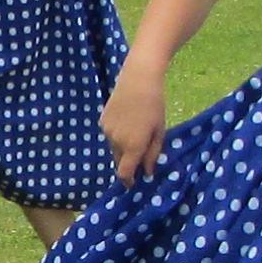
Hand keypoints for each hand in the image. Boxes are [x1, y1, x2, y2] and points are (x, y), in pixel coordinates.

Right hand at [103, 65, 169, 183]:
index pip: (125, 173)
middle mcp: (117, 142)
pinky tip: (127, 122)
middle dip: (128, 163)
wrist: (138, 79)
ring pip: (113, 149)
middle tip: (140, 156)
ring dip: (122, 148)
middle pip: (119, 162)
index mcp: (133, 146)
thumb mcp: (159, 131)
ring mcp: (107, 131)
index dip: (128, 182)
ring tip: (135, 133)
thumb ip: (153, 154)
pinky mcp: (102, 121)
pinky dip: (117, 136)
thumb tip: (147, 172)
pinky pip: (109, 136)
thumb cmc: (155, 105)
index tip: (134, 183)